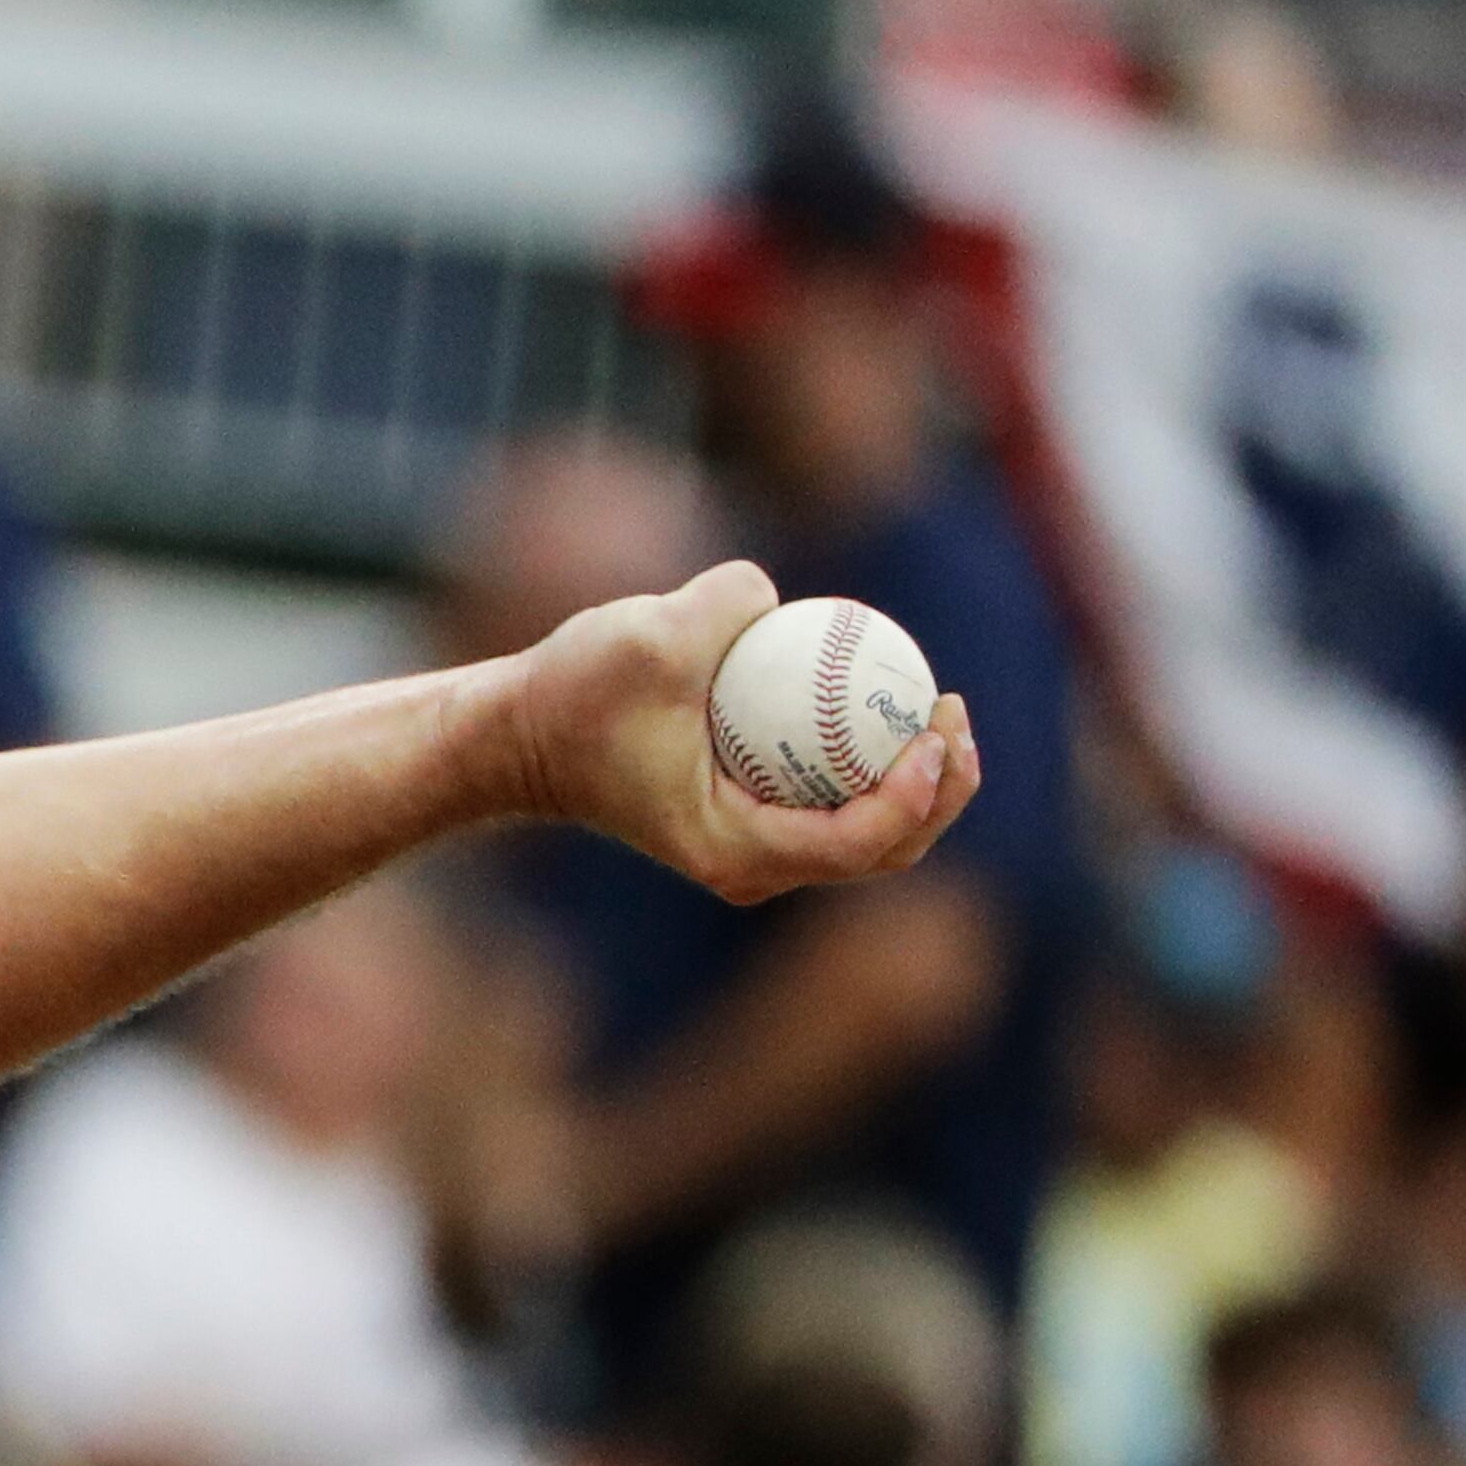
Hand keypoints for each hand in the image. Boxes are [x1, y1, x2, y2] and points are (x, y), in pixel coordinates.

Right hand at [495, 560, 979, 903]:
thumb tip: (785, 599)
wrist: (515, 737)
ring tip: (939, 710)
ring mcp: (752, 849)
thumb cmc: (574, 698)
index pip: (858, 842)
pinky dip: (873, 768)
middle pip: (886, 851)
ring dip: (919, 782)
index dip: (916, 792)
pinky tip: (883, 707)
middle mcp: (752, 866)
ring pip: (870, 836)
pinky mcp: (748, 821)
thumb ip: (730, 603)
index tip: (931, 724)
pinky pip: (836, 806)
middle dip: (942, 791)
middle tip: (950, 712)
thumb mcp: (651, 636)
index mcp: (735, 849)